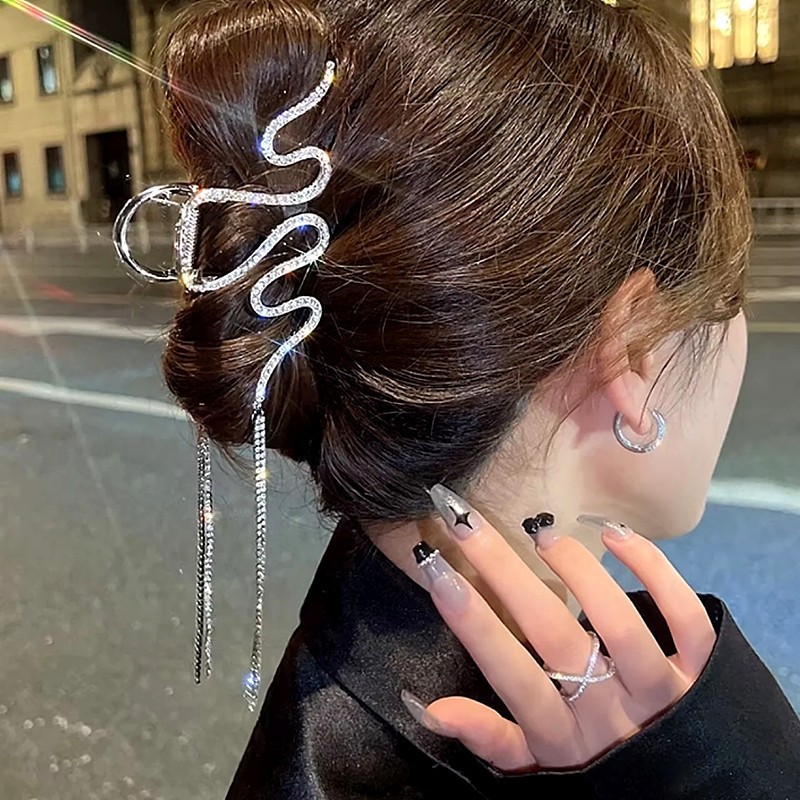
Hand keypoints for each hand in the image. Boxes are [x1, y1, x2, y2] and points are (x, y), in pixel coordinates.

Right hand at [404, 487, 715, 772]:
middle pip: (554, 635)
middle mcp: (611, 711)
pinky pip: (685, 616)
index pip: (512, 674)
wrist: (692, 795)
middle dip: (503, 573)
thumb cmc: (599, 769)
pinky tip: (613, 533)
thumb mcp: (540, 764)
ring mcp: (662, 690)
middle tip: (465, 523)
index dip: (473, 623)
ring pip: (620, 622)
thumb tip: (426, 706)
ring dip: (577, 570)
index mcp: (564, 737)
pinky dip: (654, 568)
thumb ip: (488, 737)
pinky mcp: (704, 669)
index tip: (436, 569)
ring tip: (540, 532)